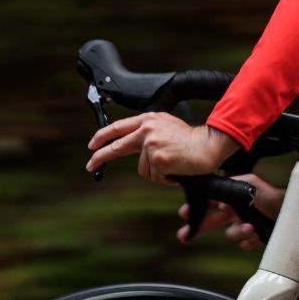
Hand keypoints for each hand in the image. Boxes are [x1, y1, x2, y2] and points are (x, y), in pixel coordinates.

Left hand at [85, 114, 238, 182]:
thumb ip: (150, 132)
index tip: (93, 144)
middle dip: (100, 157)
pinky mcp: (157, 158)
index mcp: (148, 120)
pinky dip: (166, 179)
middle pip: (116, 146)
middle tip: (90, 165)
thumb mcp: (167, 127)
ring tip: (173, 166)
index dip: (102, 136)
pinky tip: (177, 171)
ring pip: (143, 170)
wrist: (208, 145)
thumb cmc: (192, 140)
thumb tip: (136, 146)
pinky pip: (156, 177)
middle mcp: (146, 130)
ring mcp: (151, 144)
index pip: (118, 127)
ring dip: (157, 173)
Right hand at [177, 174, 283, 250]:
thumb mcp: (250, 183)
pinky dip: (249, 241)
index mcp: (232, 198)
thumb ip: (232, 185)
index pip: (209, 203)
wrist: (291, 210)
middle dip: (199, 227)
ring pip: (230, 235)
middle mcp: (235, 212)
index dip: (196, 209)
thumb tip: (218, 200)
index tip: (185, 213)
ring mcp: (244, 225)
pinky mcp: (253, 237)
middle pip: (211, 222)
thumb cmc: (272, 195)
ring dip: (238, 232)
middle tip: (185, 234)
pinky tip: (255, 235)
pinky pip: (244, 244)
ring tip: (249, 228)